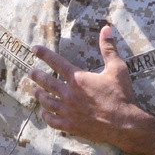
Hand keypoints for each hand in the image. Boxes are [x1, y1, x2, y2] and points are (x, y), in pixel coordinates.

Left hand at [29, 25, 152, 148]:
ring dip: (39, 94)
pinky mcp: (71, 125)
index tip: (34, 49)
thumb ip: (109, 48)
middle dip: (37, 76)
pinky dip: (46, 115)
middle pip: (47, 82)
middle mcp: (69, 94)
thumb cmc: (121, 96)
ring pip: (47, 101)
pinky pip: (53, 120)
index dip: (44, 54)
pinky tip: (43, 112)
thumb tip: (106, 29)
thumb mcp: (117, 68)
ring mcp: (68, 111)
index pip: (56, 62)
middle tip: (30, 72)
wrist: (124, 124)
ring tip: (34, 91)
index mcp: (78, 78)